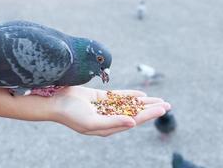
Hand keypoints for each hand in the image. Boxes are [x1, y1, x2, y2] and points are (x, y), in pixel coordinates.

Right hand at [50, 86, 170, 136]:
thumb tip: (133, 122)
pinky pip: (118, 96)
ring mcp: (105, 108)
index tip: (163, 108)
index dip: (149, 114)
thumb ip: (113, 122)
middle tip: (167, 104)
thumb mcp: (92, 122)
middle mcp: (109, 118)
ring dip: (144, 102)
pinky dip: (130, 95)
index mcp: (108, 127)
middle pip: (135, 112)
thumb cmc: (71, 114)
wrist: (55, 102)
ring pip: (129, 104)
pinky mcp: (100, 98)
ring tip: (158, 99)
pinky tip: (140, 95)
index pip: (134, 120)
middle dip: (151, 109)